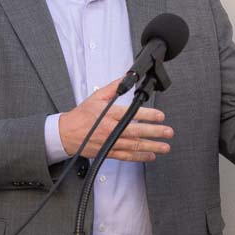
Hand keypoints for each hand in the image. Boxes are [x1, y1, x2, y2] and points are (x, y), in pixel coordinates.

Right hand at [58, 81, 172, 162]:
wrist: (66, 134)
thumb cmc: (82, 115)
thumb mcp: (96, 97)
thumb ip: (113, 88)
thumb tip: (126, 78)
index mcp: (108, 114)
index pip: (131, 114)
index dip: (148, 115)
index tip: (160, 116)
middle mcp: (110, 130)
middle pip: (136, 132)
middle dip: (155, 132)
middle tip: (168, 132)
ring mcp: (110, 142)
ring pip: (134, 146)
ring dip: (151, 147)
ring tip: (164, 146)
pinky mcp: (108, 152)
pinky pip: (126, 156)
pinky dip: (139, 157)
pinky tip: (150, 155)